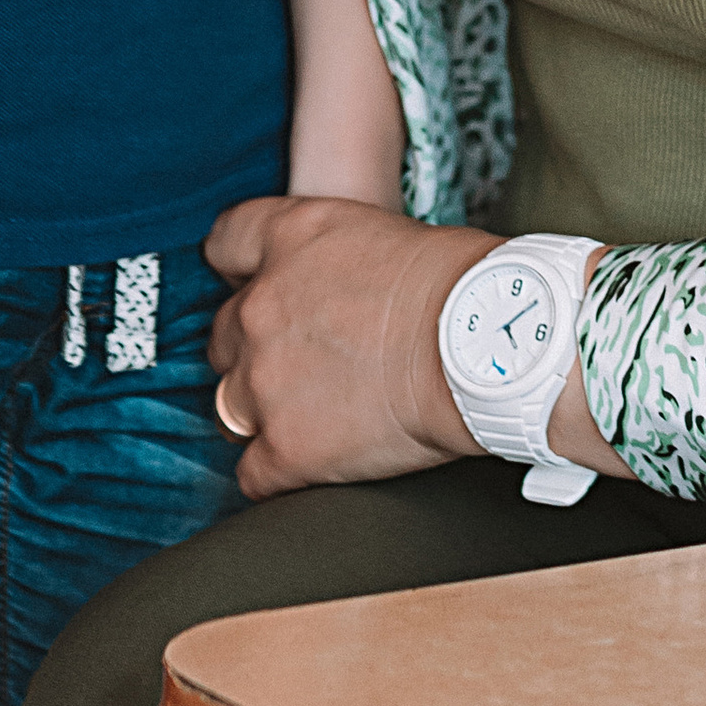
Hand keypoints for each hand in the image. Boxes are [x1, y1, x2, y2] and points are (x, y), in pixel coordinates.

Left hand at [206, 195, 494, 498]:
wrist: (481, 349)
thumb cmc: (459, 286)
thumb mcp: (382, 232)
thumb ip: (332, 258)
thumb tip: (337, 287)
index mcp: (288, 237)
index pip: (225, 242)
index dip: (241, 271)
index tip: (259, 287)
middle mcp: (260, 305)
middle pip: (223, 334)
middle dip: (256, 350)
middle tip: (303, 364)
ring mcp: (266, 380)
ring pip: (231, 405)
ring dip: (263, 412)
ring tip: (312, 418)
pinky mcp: (286, 447)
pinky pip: (254, 473)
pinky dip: (278, 472)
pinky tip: (314, 464)